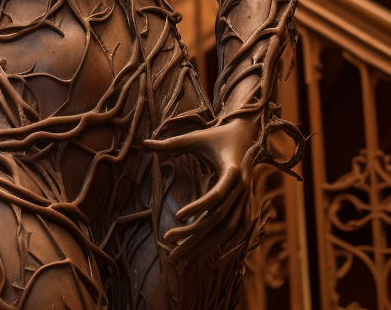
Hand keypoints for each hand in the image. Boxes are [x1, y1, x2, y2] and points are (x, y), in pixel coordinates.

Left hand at [143, 116, 260, 258]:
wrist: (246, 136)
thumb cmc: (216, 136)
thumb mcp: (194, 138)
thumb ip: (170, 143)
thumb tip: (143, 144)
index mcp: (231, 171)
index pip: (215, 195)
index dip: (197, 207)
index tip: (176, 217)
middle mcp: (242, 188)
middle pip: (219, 219)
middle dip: (195, 236)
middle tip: (169, 247)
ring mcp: (246, 199)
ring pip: (227, 229)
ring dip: (205, 244)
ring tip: (179, 254)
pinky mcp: (246, 205)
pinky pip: (235, 229)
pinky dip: (221, 241)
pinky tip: (203, 251)